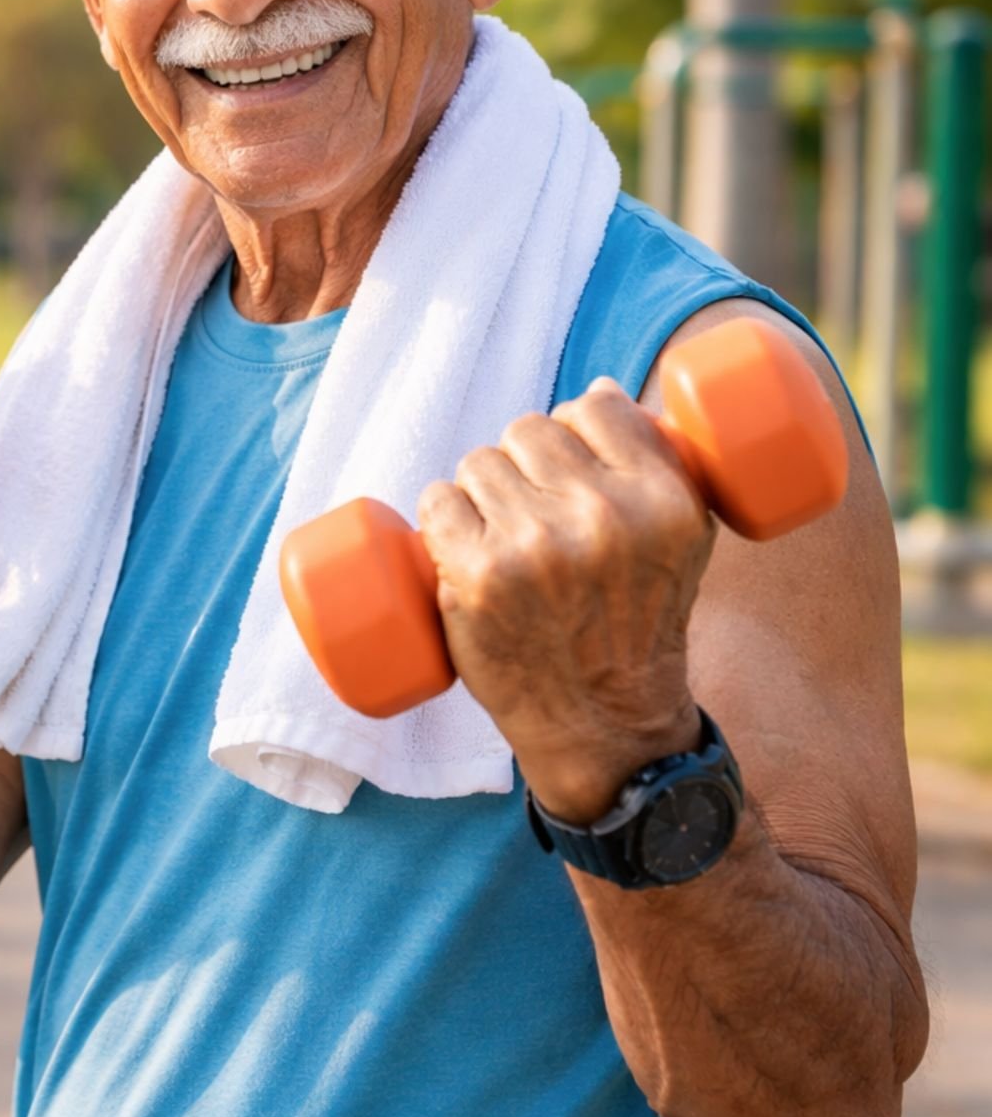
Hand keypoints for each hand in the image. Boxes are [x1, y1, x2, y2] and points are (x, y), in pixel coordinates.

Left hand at [418, 378, 712, 822]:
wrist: (603, 726)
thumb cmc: (637, 625)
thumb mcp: (680, 544)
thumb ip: (656, 466)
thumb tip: (597, 391)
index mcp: (662, 501)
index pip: (597, 408)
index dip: (574, 426)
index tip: (567, 461)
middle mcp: (602, 518)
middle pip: (528, 430)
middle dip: (522, 461)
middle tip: (530, 511)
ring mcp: (535, 547)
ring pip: (477, 463)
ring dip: (478, 489)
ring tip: (499, 535)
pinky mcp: (477, 578)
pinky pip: (437, 501)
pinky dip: (440, 517)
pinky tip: (455, 543)